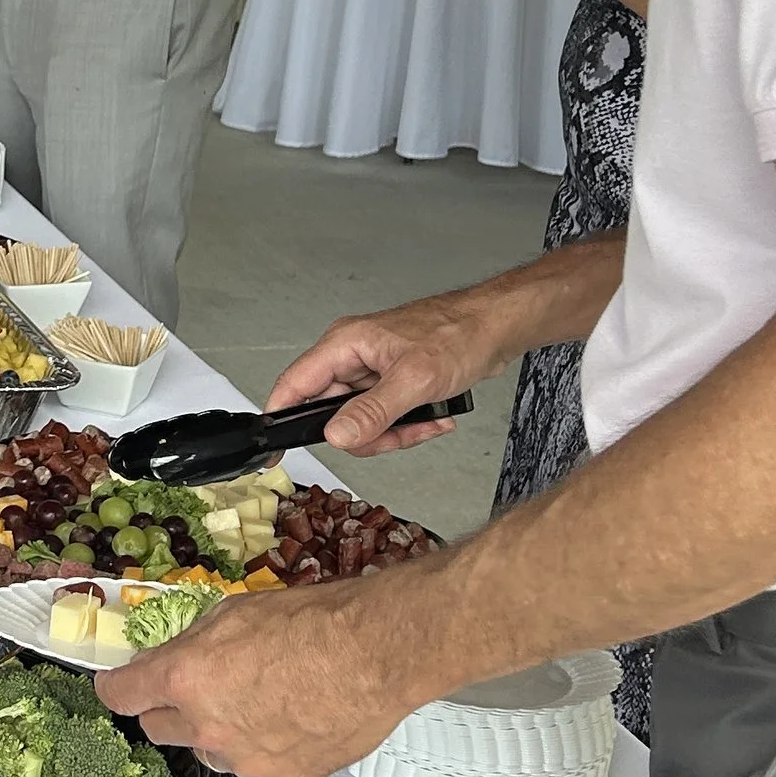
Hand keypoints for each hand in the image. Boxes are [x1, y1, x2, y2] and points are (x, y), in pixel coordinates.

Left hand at [98, 577, 426, 776]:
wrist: (376, 652)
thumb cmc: (313, 621)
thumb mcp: (236, 610)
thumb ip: (195, 641)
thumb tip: (178, 654)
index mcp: (184, 678)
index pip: (122, 695)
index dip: (117, 687)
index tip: (120, 684)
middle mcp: (207, 727)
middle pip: (159, 730)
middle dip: (170, 709)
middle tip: (199, 687)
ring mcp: (246, 760)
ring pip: (212, 753)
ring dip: (220, 732)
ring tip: (261, 702)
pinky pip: (262, 769)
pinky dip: (270, 750)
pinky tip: (296, 722)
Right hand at [266, 288, 490, 454]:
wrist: (495, 327)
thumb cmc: (459, 335)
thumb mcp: (414, 380)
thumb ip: (373, 411)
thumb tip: (337, 435)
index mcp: (344, 344)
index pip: (294, 385)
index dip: (282, 418)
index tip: (280, 449)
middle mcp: (351, 356)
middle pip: (330, 413)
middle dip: (366, 433)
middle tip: (395, 435)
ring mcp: (371, 370)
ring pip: (360, 420)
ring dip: (393, 432)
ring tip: (424, 423)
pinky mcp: (390, 381)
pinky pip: (383, 416)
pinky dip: (407, 425)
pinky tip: (432, 418)